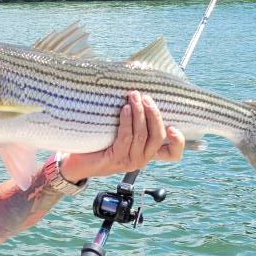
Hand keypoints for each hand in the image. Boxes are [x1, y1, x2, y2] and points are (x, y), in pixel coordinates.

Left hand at [60, 91, 184, 181]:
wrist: (77, 161)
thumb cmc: (100, 143)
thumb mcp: (122, 132)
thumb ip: (136, 120)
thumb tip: (141, 93)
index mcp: (147, 153)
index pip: (172, 153)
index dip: (179, 142)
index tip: (174, 127)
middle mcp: (141, 159)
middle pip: (158, 136)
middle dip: (154, 113)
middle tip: (145, 96)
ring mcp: (129, 161)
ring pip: (142, 135)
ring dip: (139, 113)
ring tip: (132, 97)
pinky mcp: (115, 160)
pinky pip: (126, 138)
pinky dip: (126, 121)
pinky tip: (123, 109)